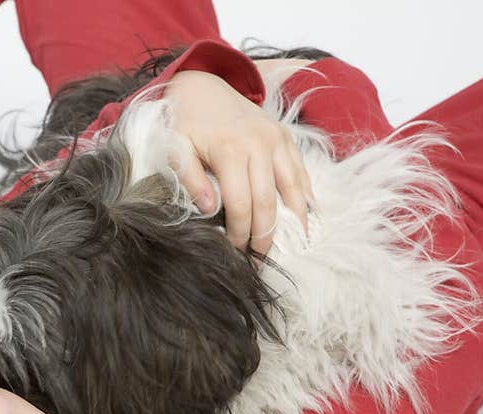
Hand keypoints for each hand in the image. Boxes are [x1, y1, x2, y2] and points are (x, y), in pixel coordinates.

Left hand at [165, 68, 315, 257]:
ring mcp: (277, 140)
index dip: (239, 234)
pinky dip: (305, 197)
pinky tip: (305, 220)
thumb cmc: (186, 121)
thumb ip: (190, 178)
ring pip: (293, 189)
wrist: (204, 83)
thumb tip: (209, 209)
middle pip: (269, 203)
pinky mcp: (286, 137)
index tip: (234, 252)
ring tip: (292, 247)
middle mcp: (259, 145)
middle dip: (265, 236)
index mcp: (231, 150)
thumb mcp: (176, 148)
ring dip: (293, 222)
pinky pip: (301, 172)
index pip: (240, 205)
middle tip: (260, 260)